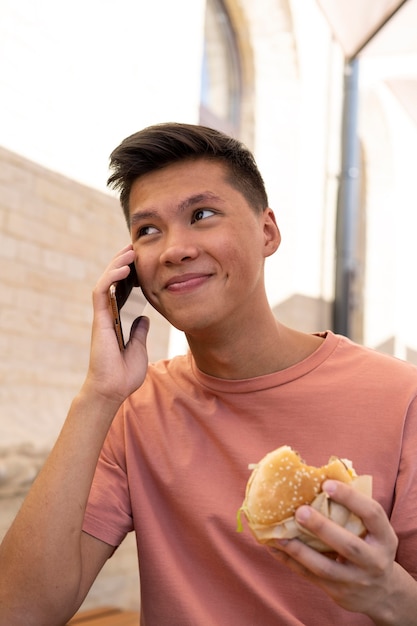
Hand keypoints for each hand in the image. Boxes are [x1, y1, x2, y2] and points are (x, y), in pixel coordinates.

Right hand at [82, 245, 149, 407]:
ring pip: (106, 282)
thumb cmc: (124, 374)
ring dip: (117, 264)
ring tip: (130, 250)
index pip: (125, 290)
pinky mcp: (98, 319)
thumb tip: (144, 318)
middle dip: (124, 262)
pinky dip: (111, 278)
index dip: (133, 274)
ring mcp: (102, 316)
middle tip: (136, 247)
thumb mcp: (138, 348)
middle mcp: (108, 314)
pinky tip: (124, 268)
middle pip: (114, 281)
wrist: (112, 390)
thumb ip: (139, 331)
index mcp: (118, 319)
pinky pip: (102, 292)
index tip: (144, 261)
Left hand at [270, 480, 403, 621]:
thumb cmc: (372, 547)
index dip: (351, 498)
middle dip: (322, 528)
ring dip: (299, 550)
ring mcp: (355, 580)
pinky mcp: (337, 592)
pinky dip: (290, 562)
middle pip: (348, 545)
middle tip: (300, 511)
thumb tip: (320, 478)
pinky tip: (274, 547)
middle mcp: (373, 561)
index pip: (372, 514)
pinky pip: (310, 577)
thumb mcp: (376, 531)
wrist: (382, 593)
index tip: (327, 484)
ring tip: (278, 534)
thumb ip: (355, 511)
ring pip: (324, 567)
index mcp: (384, 538)